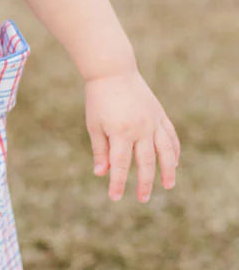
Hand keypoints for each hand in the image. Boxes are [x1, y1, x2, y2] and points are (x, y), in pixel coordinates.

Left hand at [85, 69, 179, 202]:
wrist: (113, 71)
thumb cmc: (99, 99)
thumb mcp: (94, 125)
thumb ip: (100, 150)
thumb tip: (101, 174)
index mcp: (121, 132)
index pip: (120, 165)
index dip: (117, 183)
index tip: (115, 197)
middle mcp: (141, 129)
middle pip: (146, 162)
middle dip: (144, 183)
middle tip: (143, 199)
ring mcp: (153, 121)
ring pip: (165, 151)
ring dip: (168, 170)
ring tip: (169, 185)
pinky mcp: (159, 114)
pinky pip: (171, 136)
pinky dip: (173, 151)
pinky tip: (174, 162)